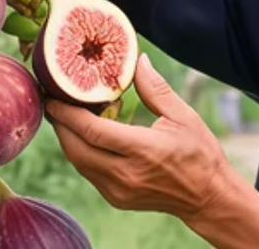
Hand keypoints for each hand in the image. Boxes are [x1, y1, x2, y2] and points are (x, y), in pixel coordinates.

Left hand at [46, 52, 231, 221]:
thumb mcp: (182, 115)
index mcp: (142, 150)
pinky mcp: (117, 199)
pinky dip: (80, 152)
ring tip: (61, 113)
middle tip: (50, 99)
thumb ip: (156, 88)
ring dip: (67, 138)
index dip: (68, 113)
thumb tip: (139, 60)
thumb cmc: (199, 153)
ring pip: (80, 163)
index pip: (93, 131)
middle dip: (59, 124)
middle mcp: (126, 174)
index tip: (53, 95)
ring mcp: (119, 191)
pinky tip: (82, 134)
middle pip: (77, 149)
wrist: (209, 198)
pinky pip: (89, 172)